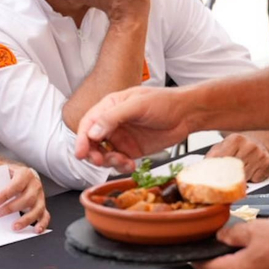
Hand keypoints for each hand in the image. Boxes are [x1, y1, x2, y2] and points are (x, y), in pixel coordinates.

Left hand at [0, 154, 49, 232]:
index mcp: (24, 174)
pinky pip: (45, 215)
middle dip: (12, 208)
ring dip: (26, 219)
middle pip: (27, 198)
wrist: (24, 175)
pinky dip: (42, 223)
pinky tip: (35, 230)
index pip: (16, 185)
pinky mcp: (42, 206)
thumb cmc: (10, 172)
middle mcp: (35, 185)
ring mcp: (40, 197)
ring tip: (14, 226)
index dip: (5, 194)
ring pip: (37, 209)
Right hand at [75, 85, 199, 170]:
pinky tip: (131, 165)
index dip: (82, 139)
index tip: (81, 152)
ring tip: (122, 160)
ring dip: (109, 161)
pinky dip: (121, 167)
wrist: (187, 115)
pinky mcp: (132, 150)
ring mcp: (122, 138)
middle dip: (93, 153)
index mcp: (109, 107)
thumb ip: (113, 117)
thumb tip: (94, 132)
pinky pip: (119, 162)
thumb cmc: (164, 102)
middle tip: (99, 161)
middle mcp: (112, 123)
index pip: (88, 124)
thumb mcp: (138, 105)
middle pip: (92, 142)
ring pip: (104, 154)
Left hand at [192, 218, 268, 268]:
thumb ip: (232, 234)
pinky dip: (256, 267)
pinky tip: (266, 253)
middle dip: (223, 257)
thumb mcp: (253, 229)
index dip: (197, 258)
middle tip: (226, 239)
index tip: (194, 250)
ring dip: (242, 262)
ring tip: (251, 243)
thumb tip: (221, 237)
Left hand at [207, 133, 268, 181]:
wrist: (257, 142)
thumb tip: (199, 170)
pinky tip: (251, 171)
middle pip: (234, 172)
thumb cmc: (237, 147)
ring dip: (241, 179)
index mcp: (235, 139)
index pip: (222, 161)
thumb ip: (211, 158)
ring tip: (240, 171)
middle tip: (227, 176)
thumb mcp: (221, 148)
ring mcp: (260, 155)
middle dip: (228, 177)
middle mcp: (250, 146)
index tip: (212, 178)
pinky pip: (256, 180)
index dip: (217, 172)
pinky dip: (252, 179)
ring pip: (245, 177)